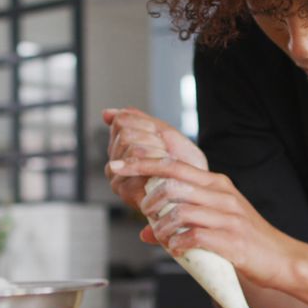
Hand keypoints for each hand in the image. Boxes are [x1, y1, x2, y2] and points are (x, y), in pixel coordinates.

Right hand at [102, 108, 206, 226]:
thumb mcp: (161, 133)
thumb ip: (135, 120)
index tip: (160, 138)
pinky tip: (166, 172)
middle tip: (165, 154)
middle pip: (125, 136)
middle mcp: (113, 168)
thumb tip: (106, 113)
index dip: (147, 126)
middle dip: (153, 139)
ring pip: (133, 149)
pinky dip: (159, 163)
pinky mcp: (129, 194)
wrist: (201, 185)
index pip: (121, 121)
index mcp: (118, 151)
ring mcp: (119, 182)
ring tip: (165, 163)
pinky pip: (139, 166)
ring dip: (158, 152)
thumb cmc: (183, 162)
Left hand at [108, 156, 299, 287]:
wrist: (282, 258)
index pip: (173, 164)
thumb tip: (146, 231)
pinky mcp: (231, 240)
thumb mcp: (215, 222)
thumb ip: (181, 221)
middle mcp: (221, 194)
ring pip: (180, 211)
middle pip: (172, 183)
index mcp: (216, 184)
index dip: (141, 163)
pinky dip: (177, 244)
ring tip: (160, 236)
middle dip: (149, 198)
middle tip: (144, 213)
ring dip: (161, 226)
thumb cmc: (247, 240)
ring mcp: (227, 217)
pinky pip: (193, 237)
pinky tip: (176, 249)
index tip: (117, 165)